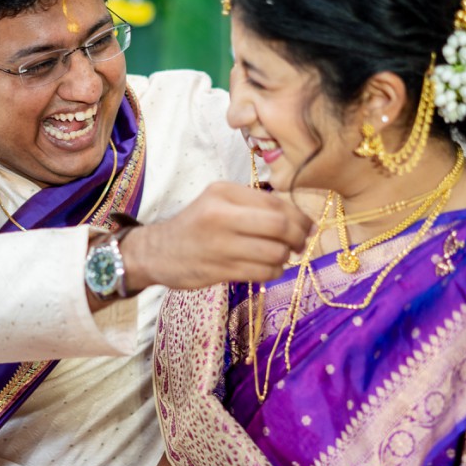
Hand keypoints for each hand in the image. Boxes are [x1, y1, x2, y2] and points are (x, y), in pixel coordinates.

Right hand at [121, 182, 311, 292]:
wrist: (158, 252)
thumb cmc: (195, 225)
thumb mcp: (219, 202)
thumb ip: (254, 205)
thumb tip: (299, 219)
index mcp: (224, 192)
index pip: (275, 203)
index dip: (299, 217)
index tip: (307, 226)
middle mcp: (222, 215)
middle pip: (280, 227)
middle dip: (299, 237)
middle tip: (300, 243)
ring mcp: (220, 245)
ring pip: (274, 252)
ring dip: (285, 257)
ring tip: (281, 256)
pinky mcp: (220, 270)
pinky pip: (263, 273)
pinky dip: (274, 272)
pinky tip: (268, 268)